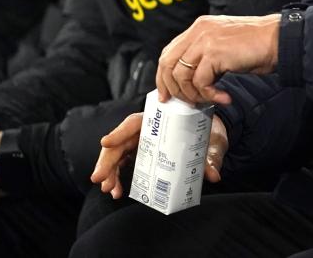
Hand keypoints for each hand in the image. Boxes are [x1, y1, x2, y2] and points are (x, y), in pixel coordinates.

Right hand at [91, 113, 228, 198]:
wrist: (210, 134)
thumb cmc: (205, 132)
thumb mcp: (209, 143)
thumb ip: (209, 158)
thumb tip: (213, 175)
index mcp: (159, 120)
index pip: (134, 123)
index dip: (119, 133)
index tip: (106, 143)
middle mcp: (146, 130)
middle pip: (120, 143)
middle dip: (107, 161)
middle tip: (100, 179)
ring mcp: (142, 143)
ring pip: (118, 155)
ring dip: (111, 173)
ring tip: (109, 190)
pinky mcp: (142, 155)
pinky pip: (124, 165)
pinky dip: (118, 178)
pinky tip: (116, 192)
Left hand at [157, 13, 280, 104]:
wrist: (279, 40)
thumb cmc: (257, 46)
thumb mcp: (224, 46)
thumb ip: (206, 54)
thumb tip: (191, 79)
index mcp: (199, 27)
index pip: (169, 53)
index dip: (164, 76)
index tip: (167, 93)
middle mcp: (199, 30)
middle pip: (168, 63)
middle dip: (172, 88)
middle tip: (183, 103)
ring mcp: (205, 40)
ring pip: (182, 75)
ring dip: (194, 94)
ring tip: (209, 100)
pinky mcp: (215, 53)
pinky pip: (201, 82)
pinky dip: (210, 95)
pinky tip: (224, 97)